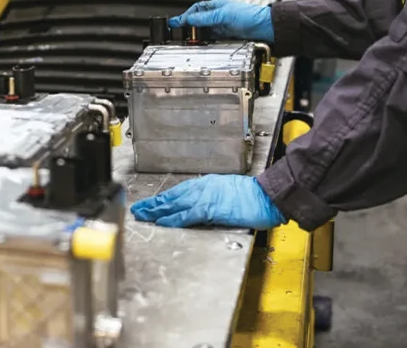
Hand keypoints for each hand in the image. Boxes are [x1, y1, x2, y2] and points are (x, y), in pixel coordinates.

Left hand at [130, 175, 285, 228]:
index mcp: (206, 184)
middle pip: (172, 196)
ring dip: (157, 211)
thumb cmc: (254, 195)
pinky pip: (188, 215)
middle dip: (153, 204)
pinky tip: (163, 222)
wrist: (268, 194)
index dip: (162, 198)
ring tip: (143, 215)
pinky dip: (174, 219)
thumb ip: (212, 198)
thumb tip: (202, 208)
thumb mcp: (228, 192)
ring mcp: (206, 198)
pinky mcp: (212, 209)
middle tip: (138, 209)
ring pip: (175, 204)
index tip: (150, 203)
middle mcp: (203, 188)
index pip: (178, 192)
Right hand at [169, 0, 273, 41]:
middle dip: (188, 26)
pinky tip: (200, 43)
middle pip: (198, 21)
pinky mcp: (225, 36)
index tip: (176, 23)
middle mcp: (217, 15)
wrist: (264, 28)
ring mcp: (221, 26)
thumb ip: (206, 18)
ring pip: (203, 30)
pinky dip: (204, 41)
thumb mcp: (224, 15)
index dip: (185, 16)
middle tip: (178, 32)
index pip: (196, 10)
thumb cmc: (249, 15)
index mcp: (216, 6)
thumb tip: (190, 19)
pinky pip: (210, 38)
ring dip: (196, 35)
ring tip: (187, 39)